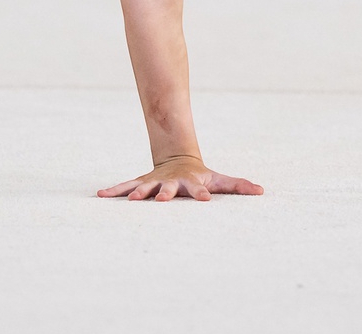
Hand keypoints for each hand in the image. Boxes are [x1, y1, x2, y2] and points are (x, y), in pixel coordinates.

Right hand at [97, 156, 262, 201]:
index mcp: (192, 182)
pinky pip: (126, 186)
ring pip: (145, 188)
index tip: (204, 201)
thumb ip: (238, 185)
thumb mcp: (220, 180)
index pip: (199, 189)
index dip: (202, 194)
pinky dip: (114, 190)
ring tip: (128, 201)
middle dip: (164, 195)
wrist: (178, 158)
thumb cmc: (202, 175)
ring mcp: (156, 182)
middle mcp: (172, 182)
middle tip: (160, 202)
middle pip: (168, 189)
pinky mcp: (143, 183)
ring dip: (137, 194)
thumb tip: (262, 191)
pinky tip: (99, 194)